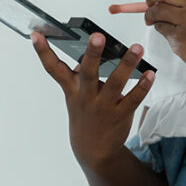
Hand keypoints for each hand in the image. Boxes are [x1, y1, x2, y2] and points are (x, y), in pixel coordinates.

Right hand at [31, 31, 154, 170]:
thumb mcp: (75, 96)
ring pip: (116, 83)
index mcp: (71, 88)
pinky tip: (150, 74)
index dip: (43, 52)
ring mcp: (103, 106)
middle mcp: (86, 96)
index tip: (36, 34)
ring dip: (127, 64)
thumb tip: (91, 51)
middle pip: (88, 72)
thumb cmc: (85, 115)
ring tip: (137, 48)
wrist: (93, 151)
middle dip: (92, 53)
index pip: (53, 68)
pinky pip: (133, 99)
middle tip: (97, 35)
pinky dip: (142, 86)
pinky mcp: (120, 115)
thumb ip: (80, 74)